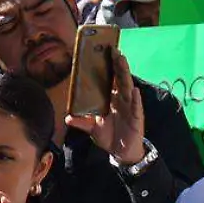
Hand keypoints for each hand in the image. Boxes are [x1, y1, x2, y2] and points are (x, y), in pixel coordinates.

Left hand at [66, 49, 145, 163]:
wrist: (121, 153)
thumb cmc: (109, 136)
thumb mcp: (92, 129)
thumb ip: (82, 122)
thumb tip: (67, 117)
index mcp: (111, 99)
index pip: (109, 79)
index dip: (107, 66)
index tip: (104, 52)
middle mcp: (121, 99)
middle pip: (119, 78)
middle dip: (117, 64)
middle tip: (113, 49)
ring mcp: (130, 107)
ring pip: (127, 87)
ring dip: (125, 74)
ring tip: (122, 61)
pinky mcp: (136, 117)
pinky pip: (136, 106)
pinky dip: (135, 99)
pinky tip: (134, 91)